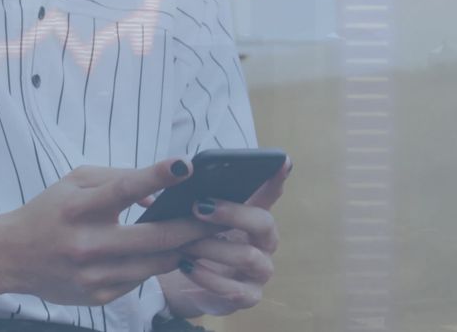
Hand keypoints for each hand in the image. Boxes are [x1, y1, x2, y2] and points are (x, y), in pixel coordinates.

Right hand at [0, 159, 224, 306]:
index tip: (185, 165)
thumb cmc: (48, 211)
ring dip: (181, 248)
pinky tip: (163, 254)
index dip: (156, 175)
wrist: (11, 256)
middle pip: (155, 236)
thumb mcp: (74, 182)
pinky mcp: (99, 296)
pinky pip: (141, 279)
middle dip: (192, 225)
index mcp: (78, 208)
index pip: (123, 189)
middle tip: (218, 215)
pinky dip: (154, 264)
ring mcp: (94, 275)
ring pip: (156, 262)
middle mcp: (87, 244)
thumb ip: (117, 178)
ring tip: (199, 235)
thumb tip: (159, 193)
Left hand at [160, 158, 291, 316]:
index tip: (282, 160)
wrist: (179, 284)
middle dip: (232, 212)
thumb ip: (189, 197)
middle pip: (263, 222)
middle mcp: (263, 242)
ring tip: (184, 243)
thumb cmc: (189, 241)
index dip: (276, 178)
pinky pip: (235, 290)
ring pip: (248, 256)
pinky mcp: (248, 296)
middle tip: (198, 206)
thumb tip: (174, 172)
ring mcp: (259, 270)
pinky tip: (187, 266)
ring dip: (213, 248)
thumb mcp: (188, 217)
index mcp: (250, 216)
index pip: (269, 193)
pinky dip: (208, 277)